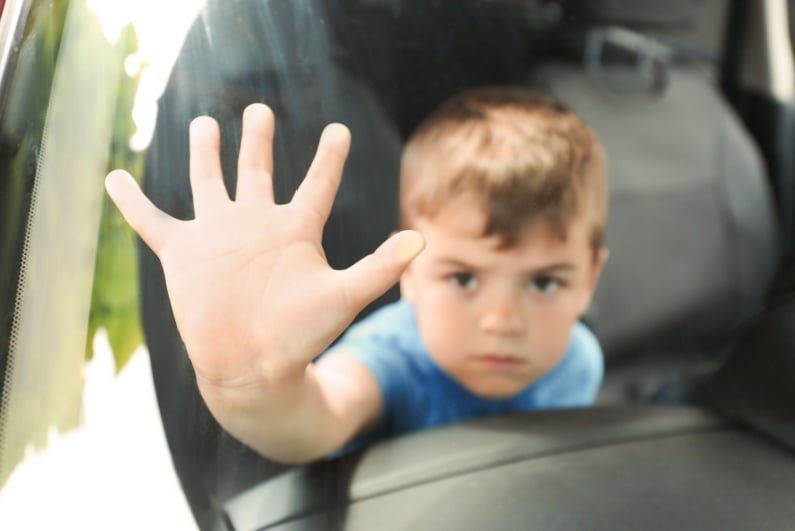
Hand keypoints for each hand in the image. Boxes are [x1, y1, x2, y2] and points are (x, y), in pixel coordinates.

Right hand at [105, 103, 423, 390]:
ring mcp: (217, 236)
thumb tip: (422, 241)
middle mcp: (256, 225)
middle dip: (257, 139)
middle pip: (257, 171)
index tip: (339, 130)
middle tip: (261, 109)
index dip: (330, 157)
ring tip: (204, 122)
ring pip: (208, 181)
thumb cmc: (301, 335)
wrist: (253, 369)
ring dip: (206, 153)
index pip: (317, 183)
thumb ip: (380, 267)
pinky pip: (151, 220)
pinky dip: (131, 202)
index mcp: (295, 229)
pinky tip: (113, 177)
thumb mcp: (343, 296)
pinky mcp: (183, 255)